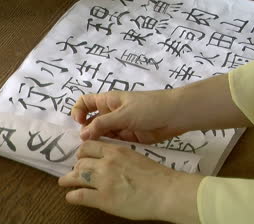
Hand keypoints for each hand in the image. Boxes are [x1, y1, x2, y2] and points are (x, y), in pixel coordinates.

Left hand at [58, 140, 202, 222]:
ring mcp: (103, 181)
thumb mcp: (136, 157)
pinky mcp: (103, 199)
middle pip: (81, 161)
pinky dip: (72, 196)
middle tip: (74, 172)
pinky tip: (71, 197)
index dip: (82, 152)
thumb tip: (110, 160)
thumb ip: (120, 157)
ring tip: (64, 182)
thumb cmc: (156, 176)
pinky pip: (79, 195)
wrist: (165, 191)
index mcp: (116, 151)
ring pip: (76, 175)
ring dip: (68, 179)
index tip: (80, 157)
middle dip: (75, 167)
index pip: (89, 146)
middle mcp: (106, 163)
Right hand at [71, 74, 250, 143]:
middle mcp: (111, 112)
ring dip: (97, 141)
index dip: (78, 111)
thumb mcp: (123, 114)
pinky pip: (113, 142)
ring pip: (101, 133)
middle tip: (86, 145)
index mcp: (108, 101)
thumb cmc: (149, 108)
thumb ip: (102, 124)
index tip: (79, 123)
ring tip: (94, 152)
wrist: (175, 116)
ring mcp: (120, 125)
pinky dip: (109, 147)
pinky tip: (107, 154)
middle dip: (86, 131)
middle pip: (91, 121)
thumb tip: (82, 134)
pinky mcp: (129, 137)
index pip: (85, 102)